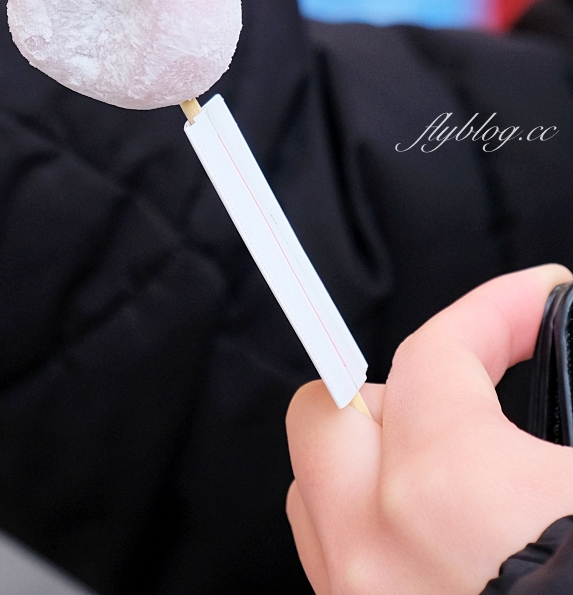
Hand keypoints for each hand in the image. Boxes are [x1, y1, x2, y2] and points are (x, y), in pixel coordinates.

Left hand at [286, 264, 572, 594]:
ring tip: (457, 469)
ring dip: (375, 467)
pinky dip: (382, 539)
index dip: (493, 310)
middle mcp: (376, 550)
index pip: (436, 352)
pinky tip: (448, 542)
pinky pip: (342, 572)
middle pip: (327, 411)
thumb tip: (547, 345)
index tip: (534, 300)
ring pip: (318, 497)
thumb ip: (559, 404)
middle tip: (469, 394)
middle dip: (397, 387)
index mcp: (444, 488)